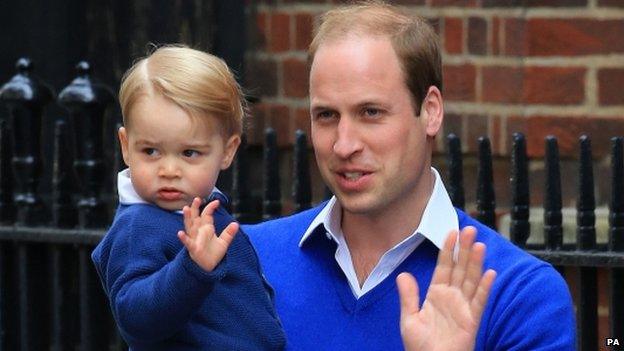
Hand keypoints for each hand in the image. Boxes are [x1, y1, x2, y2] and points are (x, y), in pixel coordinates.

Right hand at [177, 197, 238, 271]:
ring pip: (190, 226)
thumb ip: (229, 233)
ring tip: (186, 209)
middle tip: (197, 199)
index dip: (211, 207)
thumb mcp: (223, 242)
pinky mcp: (193, 248)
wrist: (208, 267)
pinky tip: (180, 233)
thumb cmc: (213, 253)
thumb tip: (235, 223)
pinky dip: (183, 238)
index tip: (217, 201)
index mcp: (206, 228)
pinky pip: (187, 242)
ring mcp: (194, 239)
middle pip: (195, 217)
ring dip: (187, 218)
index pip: (207, 215)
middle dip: (195, 208)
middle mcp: (199, 232)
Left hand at [397, 226, 495, 350]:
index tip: (451, 232)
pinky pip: (479, 301)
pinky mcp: (472, 321)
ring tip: (479, 244)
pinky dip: (485, 287)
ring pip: (471, 280)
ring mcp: (463, 308)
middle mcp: (451, 297)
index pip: (443, 267)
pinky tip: (490, 273)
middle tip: (470, 229)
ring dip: (476, 263)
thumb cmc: (419, 347)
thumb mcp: (409, 319)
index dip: (447, 250)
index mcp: (436, 295)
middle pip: (460, 268)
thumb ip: (409, 297)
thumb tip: (403, 274)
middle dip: (464, 249)